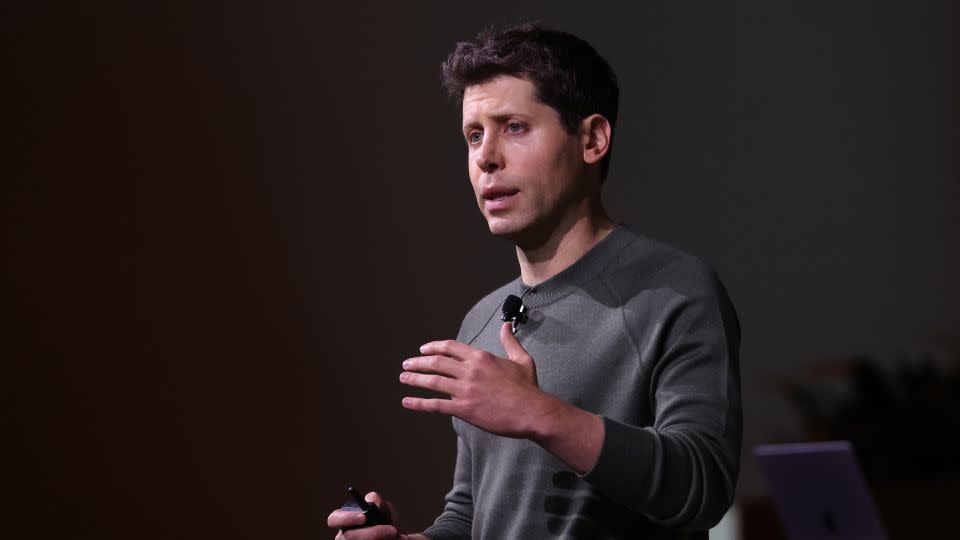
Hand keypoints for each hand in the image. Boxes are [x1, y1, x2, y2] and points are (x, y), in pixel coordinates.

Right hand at [326, 491, 407, 539]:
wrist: (396, 538)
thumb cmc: (386, 524)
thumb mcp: (386, 511)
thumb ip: (380, 503)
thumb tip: (372, 499)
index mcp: (346, 521)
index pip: (334, 519)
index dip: (346, 518)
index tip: (363, 517)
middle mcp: (345, 536)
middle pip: (348, 536)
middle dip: (372, 533)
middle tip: (391, 531)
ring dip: (381, 538)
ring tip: (397, 535)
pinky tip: (395, 539)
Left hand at [400, 322, 553, 437]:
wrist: (531, 411)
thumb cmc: (528, 387)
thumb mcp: (521, 359)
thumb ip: (510, 341)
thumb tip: (507, 325)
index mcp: (481, 357)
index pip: (450, 347)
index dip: (434, 347)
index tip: (423, 350)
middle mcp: (470, 370)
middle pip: (437, 362)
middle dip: (419, 362)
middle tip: (407, 364)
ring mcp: (465, 389)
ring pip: (433, 381)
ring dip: (415, 378)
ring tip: (403, 377)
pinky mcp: (463, 408)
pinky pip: (436, 405)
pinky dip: (419, 403)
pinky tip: (407, 402)